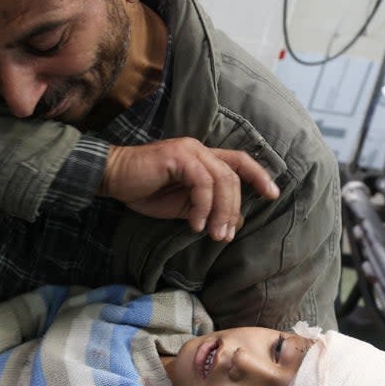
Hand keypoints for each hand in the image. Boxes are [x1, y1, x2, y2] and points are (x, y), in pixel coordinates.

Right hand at [101, 139, 278, 241]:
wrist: (111, 178)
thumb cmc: (142, 190)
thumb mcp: (181, 205)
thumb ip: (207, 208)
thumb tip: (237, 221)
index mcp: (202, 157)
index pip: (239, 161)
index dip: (259, 175)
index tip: (272, 195)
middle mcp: (199, 149)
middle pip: (233, 176)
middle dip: (234, 209)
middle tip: (226, 236)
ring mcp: (189, 150)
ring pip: (221, 180)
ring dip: (221, 212)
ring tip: (213, 234)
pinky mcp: (177, 157)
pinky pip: (202, 183)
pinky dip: (203, 207)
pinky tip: (194, 224)